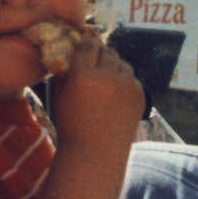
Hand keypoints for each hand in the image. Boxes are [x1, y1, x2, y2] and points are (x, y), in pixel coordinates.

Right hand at [47, 33, 144, 149]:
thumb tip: (70, 51)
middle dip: (101, 55)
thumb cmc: (71, 126)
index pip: (89, 45)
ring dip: (114, 67)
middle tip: (95, 64)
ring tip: (106, 81)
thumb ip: (64, 72)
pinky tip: (115, 95)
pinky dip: (125, 82)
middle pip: (108, 51)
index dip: (86, 44)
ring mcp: (126, 86)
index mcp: (83, 75)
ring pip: (122, 63)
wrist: (95, 154)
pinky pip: (132, 79)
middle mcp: (107, 77)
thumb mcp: (58, 97)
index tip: (84, 47)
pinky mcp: (140, 95)